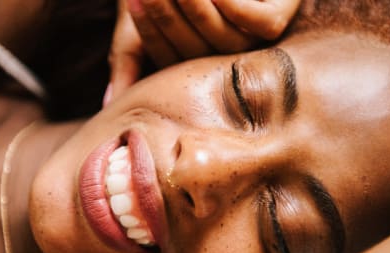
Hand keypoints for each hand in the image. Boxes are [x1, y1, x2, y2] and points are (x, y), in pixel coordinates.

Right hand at [104, 0, 300, 105]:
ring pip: (228, 41)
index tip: (133, 1)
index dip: (153, 34)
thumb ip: (129, 59)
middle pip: (200, 53)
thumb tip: (110, 105)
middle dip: (171, 18)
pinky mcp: (279, 19)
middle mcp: (225, 60)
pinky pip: (260, 24)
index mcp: (193, 65)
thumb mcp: (142, 22)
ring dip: (200, 10)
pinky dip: (235, 6)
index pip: (172, 62)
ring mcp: (255, 43)